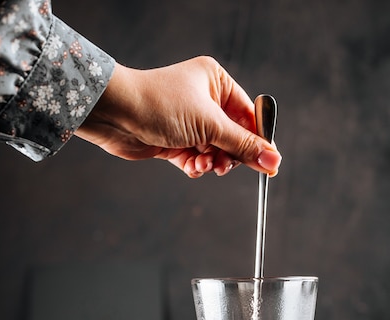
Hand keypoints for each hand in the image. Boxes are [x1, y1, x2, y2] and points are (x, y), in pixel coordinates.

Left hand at [75, 56, 281, 177]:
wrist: (116, 115)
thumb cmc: (160, 105)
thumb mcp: (210, 125)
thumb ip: (243, 146)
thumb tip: (273, 161)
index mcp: (216, 83)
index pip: (248, 115)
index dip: (258, 141)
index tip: (268, 163)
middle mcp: (204, 101)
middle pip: (232, 137)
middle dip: (229, 154)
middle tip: (224, 165)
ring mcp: (188, 122)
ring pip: (214, 151)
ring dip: (211, 163)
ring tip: (203, 164)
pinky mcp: (174, 141)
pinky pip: (196, 160)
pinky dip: (195, 167)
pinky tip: (191, 166)